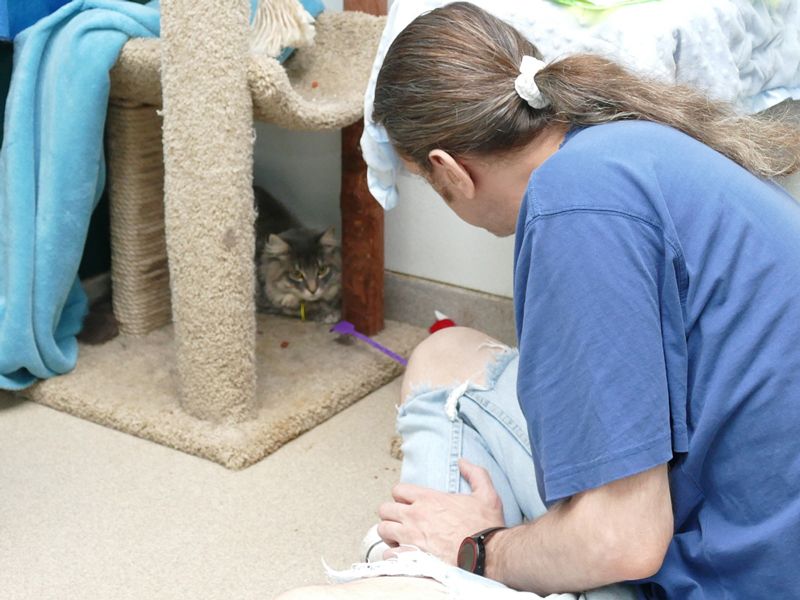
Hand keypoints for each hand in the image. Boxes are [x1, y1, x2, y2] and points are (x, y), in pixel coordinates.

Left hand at [377, 459, 504, 563]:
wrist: (487, 555)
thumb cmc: (485, 527)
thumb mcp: (486, 494)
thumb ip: (475, 474)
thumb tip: (463, 462)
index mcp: (429, 499)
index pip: (398, 490)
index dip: (402, 497)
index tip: (409, 505)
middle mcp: (415, 515)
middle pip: (385, 509)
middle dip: (391, 514)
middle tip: (402, 522)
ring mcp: (411, 537)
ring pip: (383, 530)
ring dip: (390, 534)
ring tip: (401, 539)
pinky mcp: (411, 557)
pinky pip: (388, 554)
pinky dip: (394, 555)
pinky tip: (404, 556)